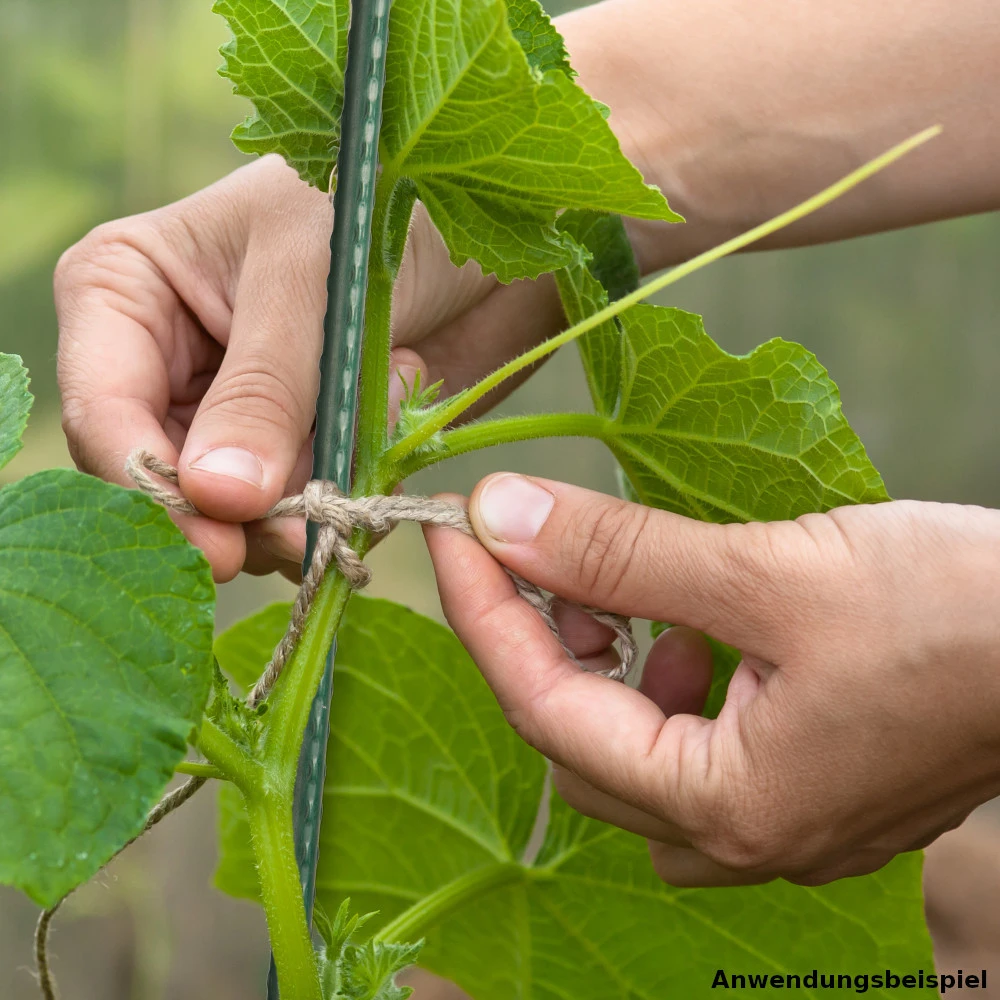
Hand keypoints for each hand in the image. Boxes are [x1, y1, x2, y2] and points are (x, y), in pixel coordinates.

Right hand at [56, 156, 562, 580]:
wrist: (483, 241)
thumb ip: (263, 388)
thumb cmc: (387, 210)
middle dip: (237, 516)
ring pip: (234, 512)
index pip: (103, 414)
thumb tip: (216, 493)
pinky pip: (300, 512)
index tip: (220, 539)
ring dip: (306, 505)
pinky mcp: (297, 450)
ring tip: (365, 439)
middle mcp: (166, 365)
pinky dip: (345, 496)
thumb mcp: (313, 280)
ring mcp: (233, 415)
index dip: (152, 488)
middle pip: (163, 482)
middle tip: (306, 533)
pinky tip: (382, 438)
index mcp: (126, 292)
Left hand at [424, 473, 999, 885]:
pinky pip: (691, 748)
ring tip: (615, 594)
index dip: (484, 615)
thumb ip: (620, 553)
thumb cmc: (959, 613)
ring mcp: (780, 820)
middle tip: (526, 555)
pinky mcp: (805, 784)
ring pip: (631, 754)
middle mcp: (746, 836)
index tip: (451, 535)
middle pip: (580, 742)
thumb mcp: (768, 570)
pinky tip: (691, 632)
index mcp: (727, 802)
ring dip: (602, 669)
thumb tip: (501, 515)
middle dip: (537, 643)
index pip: (546, 709)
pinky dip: (663, 685)